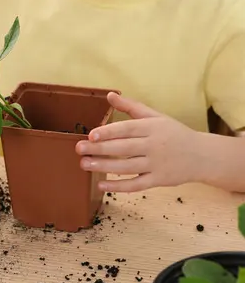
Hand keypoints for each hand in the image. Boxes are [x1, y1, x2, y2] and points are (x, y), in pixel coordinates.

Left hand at [75, 92, 205, 192]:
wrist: (202, 156)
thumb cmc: (174, 133)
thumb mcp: (155, 116)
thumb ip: (131, 107)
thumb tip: (109, 95)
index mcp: (152, 127)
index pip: (127, 129)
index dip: (109, 132)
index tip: (91, 134)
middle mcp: (154, 146)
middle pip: (124, 148)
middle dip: (100, 149)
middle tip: (79, 149)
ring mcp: (157, 164)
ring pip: (127, 167)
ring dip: (104, 167)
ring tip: (84, 164)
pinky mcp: (159, 180)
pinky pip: (136, 185)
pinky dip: (118, 186)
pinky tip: (101, 184)